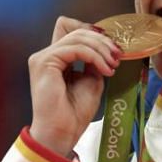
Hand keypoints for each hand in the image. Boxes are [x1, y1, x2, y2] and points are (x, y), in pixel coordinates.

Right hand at [28, 16, 121, 155]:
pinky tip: (105, 70)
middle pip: (76, 30)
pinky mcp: (44, 62)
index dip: (92, 32)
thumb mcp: (92, 80)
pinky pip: (75, 48)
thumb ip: (94, 61)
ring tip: (113, 65)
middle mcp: (46, 55)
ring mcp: (43, 58)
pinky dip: (94, 56)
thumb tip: (104, 47)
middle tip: (117, 56)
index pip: (71, 29)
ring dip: (100, 49)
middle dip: (102, 41)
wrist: (63, 132)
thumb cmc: (75, 113)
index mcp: (56, 59)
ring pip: (77, 37)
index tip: (112, 48)